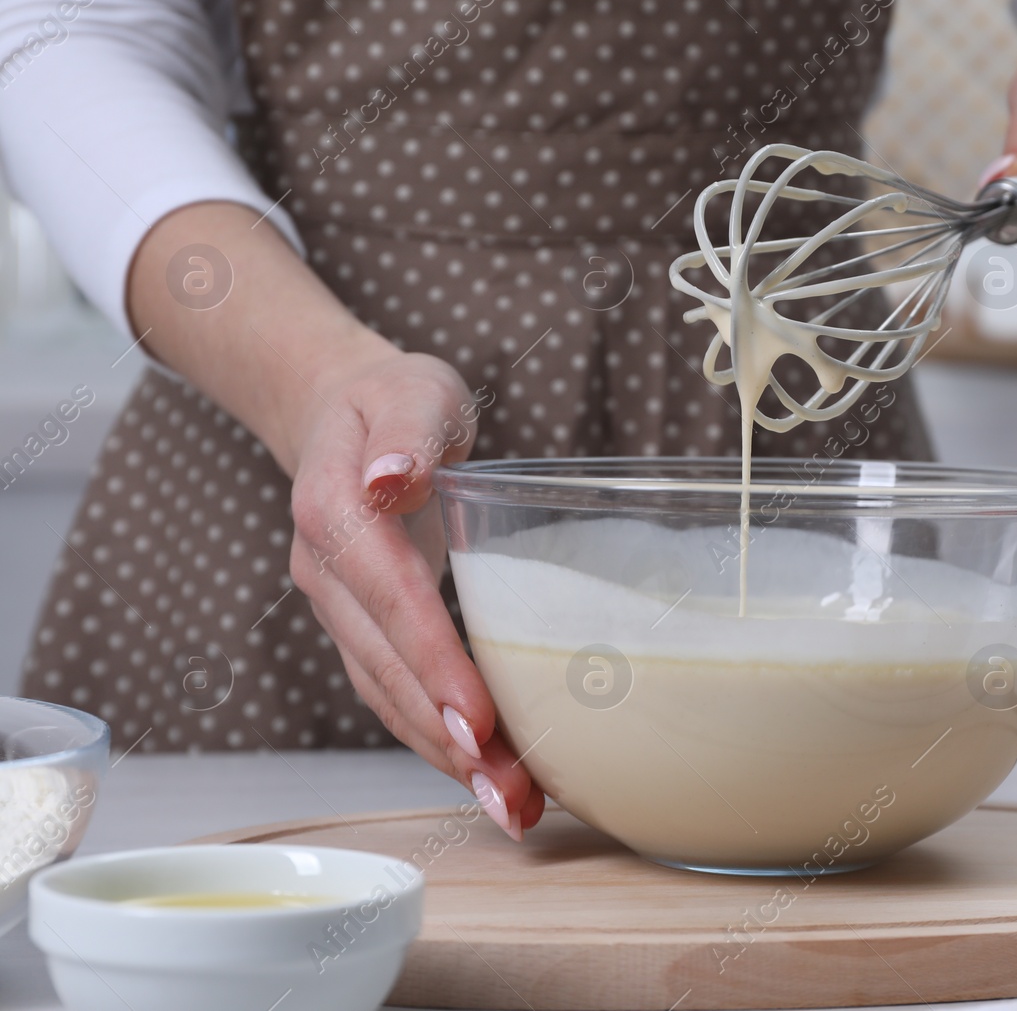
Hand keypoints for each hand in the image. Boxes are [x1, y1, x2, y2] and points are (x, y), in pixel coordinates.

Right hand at [286, 346, 542, 840]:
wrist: (343, 413)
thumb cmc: (395, 400)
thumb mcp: (413, 392)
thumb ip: (406, 435)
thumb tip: (388, 479)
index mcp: (334, 513)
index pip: (391, 598)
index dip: (432, 661)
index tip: (476, 719)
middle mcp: (326, 573)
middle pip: (386, 668)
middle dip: (445, 737)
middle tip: (509, 793)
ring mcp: (338, 609)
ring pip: (386, 695)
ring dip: (443, 757)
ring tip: (510, 805)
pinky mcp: (361, 630)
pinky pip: (394, 693)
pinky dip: (436, 738)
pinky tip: (486, 774)